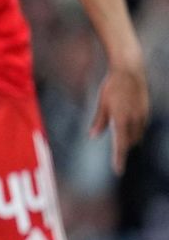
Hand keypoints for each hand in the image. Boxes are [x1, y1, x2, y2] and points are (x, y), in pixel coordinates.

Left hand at [91, 57, 149, 173]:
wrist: (130, 70)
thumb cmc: (112, 86)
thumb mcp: (102, 103)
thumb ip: (99, 121)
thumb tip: (93, 136)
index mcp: (121, 119)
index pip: (121, 144)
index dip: (119, 158)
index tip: (118, 170)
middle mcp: (135, 119)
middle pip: (130, 142)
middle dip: (124, 149)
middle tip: (118, 158)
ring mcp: (143, 114)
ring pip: (138, 135)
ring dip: (131, 140)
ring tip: (124, 144)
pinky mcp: (147, 109)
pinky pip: (142, 126)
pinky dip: (136, 131)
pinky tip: (130, 129)